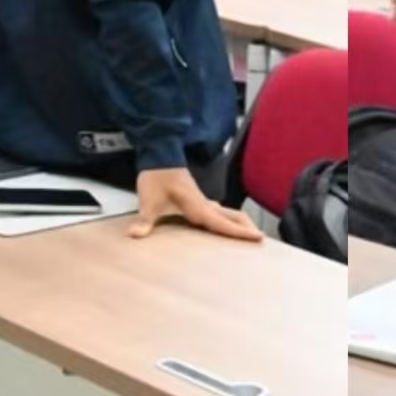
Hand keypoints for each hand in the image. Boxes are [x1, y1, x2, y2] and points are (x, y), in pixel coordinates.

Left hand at [128, 168, 262, 241]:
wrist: (159, 155)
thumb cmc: (157, 176)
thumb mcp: (148, 200)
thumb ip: (144, 220)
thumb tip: (135, 235)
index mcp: (197, 207)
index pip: (223, 223)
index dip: (240, 233)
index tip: (258, 237)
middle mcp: (203, 204)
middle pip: (232, 216)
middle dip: (247, 228)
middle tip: (261, 240)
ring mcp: (202, 200)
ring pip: (226, 213)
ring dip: (238, 223)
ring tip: (248, 234)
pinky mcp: (197, 198)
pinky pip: (217, 211)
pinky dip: (226, 219)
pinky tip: (222, 224)